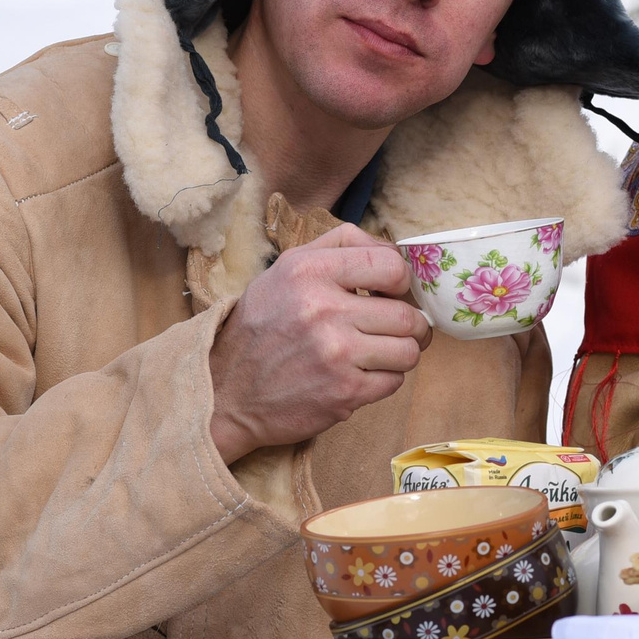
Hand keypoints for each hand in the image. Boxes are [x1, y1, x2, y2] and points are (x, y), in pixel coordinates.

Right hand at [207, 225, 432, 463]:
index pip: (391, 266)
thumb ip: (340, 245)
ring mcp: (335, 354)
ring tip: (384, 350)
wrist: (226, 391)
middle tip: (402, 328)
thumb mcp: (288, 268)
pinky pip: (394, 382)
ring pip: (409, 351)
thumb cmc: (263, 325)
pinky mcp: (343, 393)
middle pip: (406, 315)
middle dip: (412, 323)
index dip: (402, 281)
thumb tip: (393, 248)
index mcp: (310, 271)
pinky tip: (362, 373)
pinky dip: (385, 379)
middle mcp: (323, 310)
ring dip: (403, 352)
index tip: (394, 292)